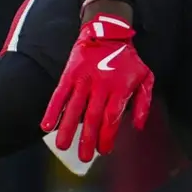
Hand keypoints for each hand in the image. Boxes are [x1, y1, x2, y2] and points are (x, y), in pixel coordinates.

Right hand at [42, 11, 153, 158]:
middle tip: (84, 157)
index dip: (107, 135)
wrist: (108, 34)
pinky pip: (59, 95)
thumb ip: (143, 102)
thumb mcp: (145, 77)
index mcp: (120, 89)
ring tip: (62, 146)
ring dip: (67, 129)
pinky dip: (52, 110)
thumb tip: (138, 126)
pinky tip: (46, 125)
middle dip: (87, 139)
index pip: (112, 118)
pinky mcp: (69, 75)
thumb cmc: (128, 60)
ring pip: (74, 109)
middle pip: (92, 117)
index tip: (104, 150)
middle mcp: (101, 86)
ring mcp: (83, 80)